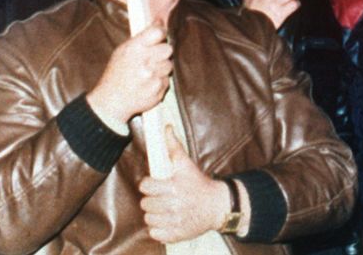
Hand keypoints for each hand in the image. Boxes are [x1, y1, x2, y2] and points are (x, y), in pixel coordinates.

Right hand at [86, 24, 172, 128]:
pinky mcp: (158, 90)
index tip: (160, 36)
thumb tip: (159, 21)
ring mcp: (152, 77)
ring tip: (147, 74)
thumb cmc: (116, 75)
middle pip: (168, 49)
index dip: (161, 33)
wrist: (110, 102)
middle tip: (152, 58)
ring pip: (169, 65)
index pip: (158, 33)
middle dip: (161, 53)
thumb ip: (142, 37)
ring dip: (161, 68)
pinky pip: (166, 81)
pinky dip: (159, 82)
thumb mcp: (122, 51)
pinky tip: (147, 84)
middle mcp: (145, 62)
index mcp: (134, 49)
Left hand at [140, 127, 237, 242]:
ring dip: (154, 214)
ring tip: (163, 209)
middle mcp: (174, 205)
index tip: (154, 184)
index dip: (148, 185)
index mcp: (174, 186)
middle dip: (151, 200)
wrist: (217, 206)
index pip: (146, 187)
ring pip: (149, 219)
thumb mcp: (187, 164)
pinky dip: (158, 228)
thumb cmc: (199, 184)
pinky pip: (155, 233)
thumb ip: (173, 146)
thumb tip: (166, 128)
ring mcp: (175, 221)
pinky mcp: (176, 234)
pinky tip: (166, 220)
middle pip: (145, 204)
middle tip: (160, 197)